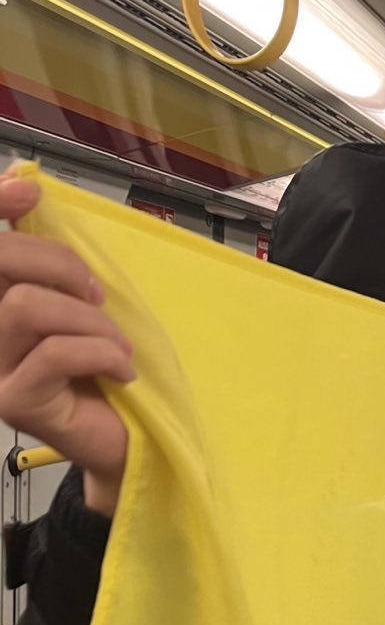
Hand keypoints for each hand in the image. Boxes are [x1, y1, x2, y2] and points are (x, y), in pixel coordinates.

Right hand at [0, 171, 131, 516]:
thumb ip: (55, 260)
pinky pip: (56, 353)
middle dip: (60, 265)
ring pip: (25, 307)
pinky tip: (122, 372)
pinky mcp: (15, 403)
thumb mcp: (85, 303)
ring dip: (87, 320)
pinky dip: (101, 354)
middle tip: (99, 297)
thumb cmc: (108, 371)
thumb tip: (26, 184)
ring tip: (116, 346)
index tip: (28, 191)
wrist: (129, 440)